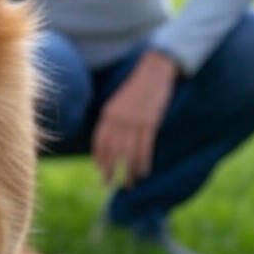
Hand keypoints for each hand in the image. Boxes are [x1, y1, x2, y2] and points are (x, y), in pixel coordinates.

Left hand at [92, 50, 177, 188]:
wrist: (155, 70)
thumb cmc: (138, 87)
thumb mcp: (120, 101)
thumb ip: (114, 118)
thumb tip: (113, 139)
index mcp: (108, 113)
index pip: (100, 141)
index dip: (99, 158)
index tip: (100, 170)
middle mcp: (118, 119)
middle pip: (112, 150)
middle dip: (109, 169)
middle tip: (108, 184)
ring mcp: (134, 121)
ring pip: (129, 153)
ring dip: (128, 171)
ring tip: (129, 184)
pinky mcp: (150, 122)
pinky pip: (145, 148)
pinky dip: (143, 162)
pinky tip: (143, 172)